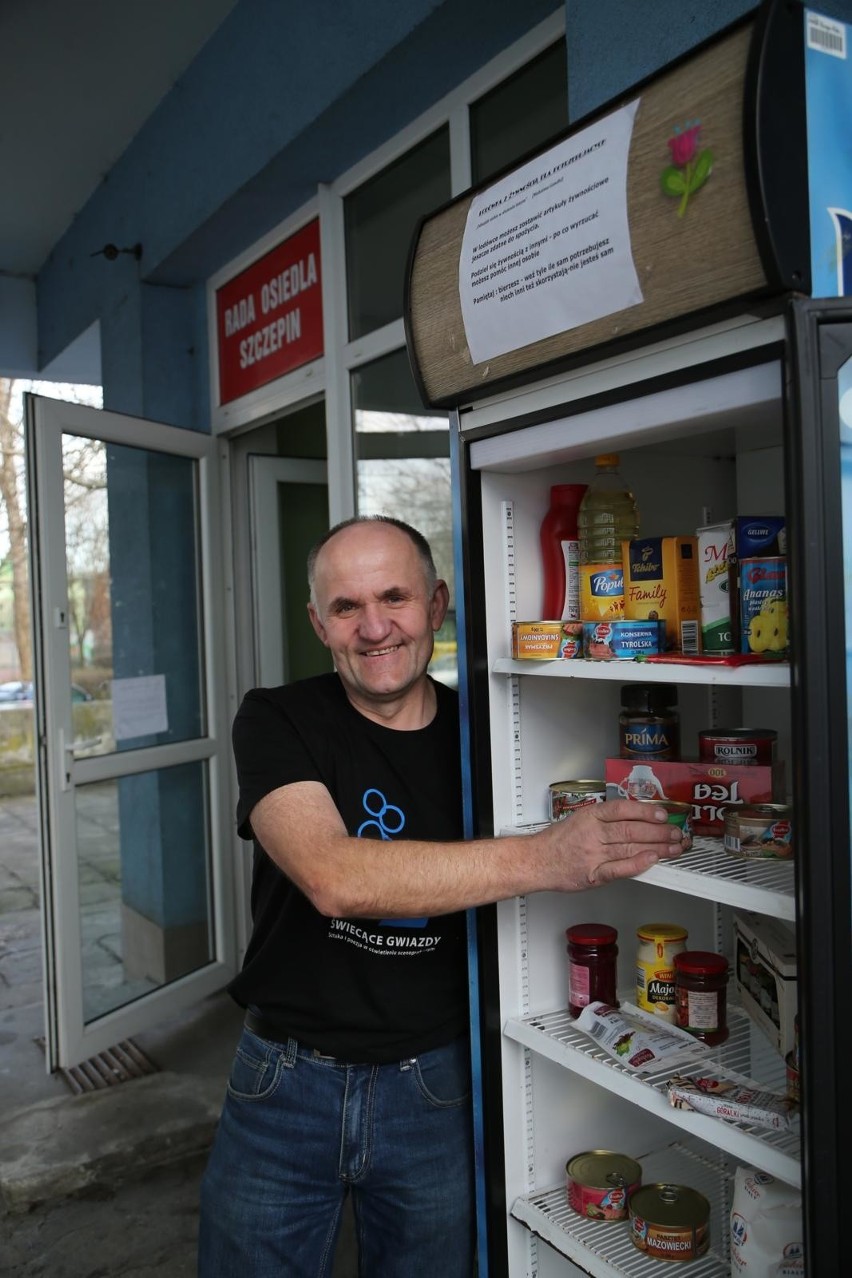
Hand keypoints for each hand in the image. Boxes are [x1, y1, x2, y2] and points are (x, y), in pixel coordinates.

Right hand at [533, 798, 686, 891]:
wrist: (537, 862)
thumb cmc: (558, 842)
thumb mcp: (579, 819)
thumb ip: (605, 819)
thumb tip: (636, 818)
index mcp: (590, 816)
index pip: (622, 809)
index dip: (645, 811)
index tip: (663, 813)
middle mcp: (593, 833)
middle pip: (631, 829)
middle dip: (659, 831)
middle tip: (676, 833)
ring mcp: (593, 854)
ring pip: (630, 847)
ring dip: (656, 848)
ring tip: (673, 847)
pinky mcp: (593, 875)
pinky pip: (619, 869)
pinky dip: (637, 864)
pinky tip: (651, 860)